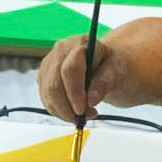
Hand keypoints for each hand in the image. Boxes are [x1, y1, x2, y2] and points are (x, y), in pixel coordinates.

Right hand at [37, 32, 151, 121]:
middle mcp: (60, 51)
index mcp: (80, 43)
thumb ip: (104, 83)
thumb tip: (91, 100)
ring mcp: (49, 64)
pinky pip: (46, 99)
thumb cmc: (112, 66)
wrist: (105, 66)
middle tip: (83, 118)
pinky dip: (58, 111)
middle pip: (54, 84)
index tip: (82, 111)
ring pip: (47, 94)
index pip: (70, 69)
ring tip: (83, 115)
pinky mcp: (44, 77)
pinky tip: (73, 112)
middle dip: (67, 107)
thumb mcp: (117, 72)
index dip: (74, 93)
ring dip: (63, 111)